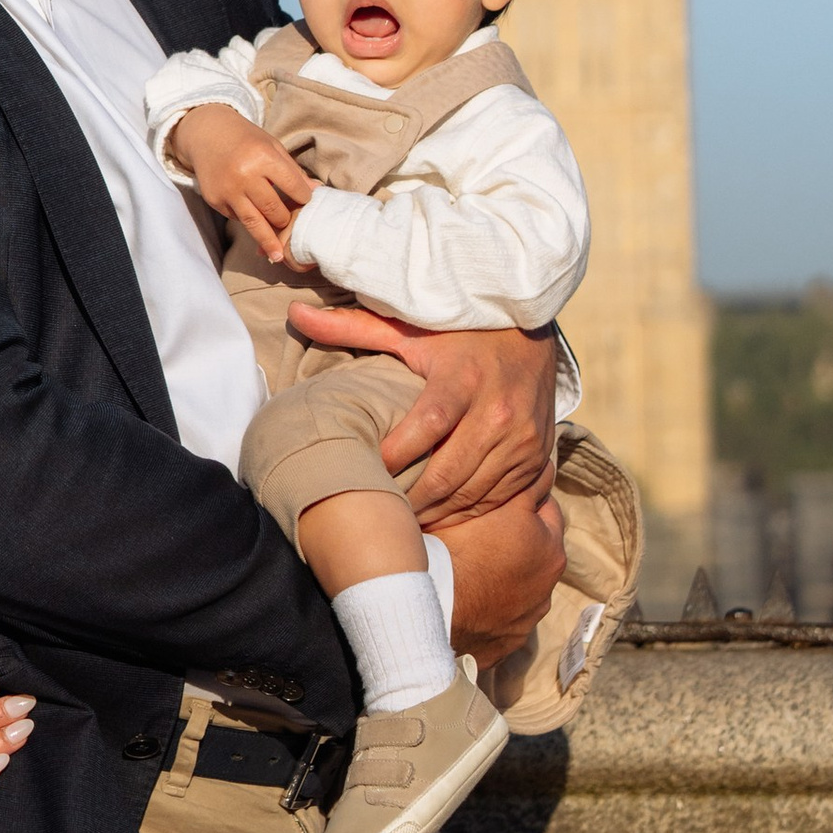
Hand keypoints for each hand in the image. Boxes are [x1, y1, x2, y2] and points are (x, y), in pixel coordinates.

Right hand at [173, 104, 316, 265]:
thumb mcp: (272, 146)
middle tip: (292, 223)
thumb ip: (293, 171)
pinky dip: (248, 220)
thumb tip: (316, 191)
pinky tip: (255, 223)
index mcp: (263, 157)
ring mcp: (227, 190)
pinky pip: (237, 218)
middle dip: (286, 219)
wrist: (207, 134)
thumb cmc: (246, 140)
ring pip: (254, 222)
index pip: (292, 186)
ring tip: (279, 256)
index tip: (307, 202)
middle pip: (273, 209)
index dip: (303, 197)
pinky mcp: (215, 200)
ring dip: (268, 241)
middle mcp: (244, 175)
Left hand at [279, 313, 561, 525]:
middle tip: (381, 509)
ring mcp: (522, 439)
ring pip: (474, 494)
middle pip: (449, 472)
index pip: (426, 428)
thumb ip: (354, 328)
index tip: (367, 467)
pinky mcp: (537, 456)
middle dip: (411, 498)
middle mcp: (498, 412)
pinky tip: (442, 513)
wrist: (530, 331)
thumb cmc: (460, 332)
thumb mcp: (412, 329)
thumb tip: (295, 314)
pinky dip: (469, 512)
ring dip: (438, 511)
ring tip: (405, 518)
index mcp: (463, 379)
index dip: (394, 454)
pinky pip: (501, 499)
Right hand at [434, 482, 567, 667]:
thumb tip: (504, 469)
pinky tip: (475, 597)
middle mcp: (550, 574)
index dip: (522, 494)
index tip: (503, 492)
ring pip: (529, 579)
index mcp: (546, 538)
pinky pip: (512, 612)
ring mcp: (535, 609)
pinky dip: (500, 603)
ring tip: (479, 567)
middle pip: (542, 542)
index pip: (545, 502)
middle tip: (490, 528)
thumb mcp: (474, 504)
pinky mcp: (517, 636)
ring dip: (514, 570)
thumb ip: (496, 488)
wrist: (433, 613)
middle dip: (523, 533)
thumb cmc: (451, 550)